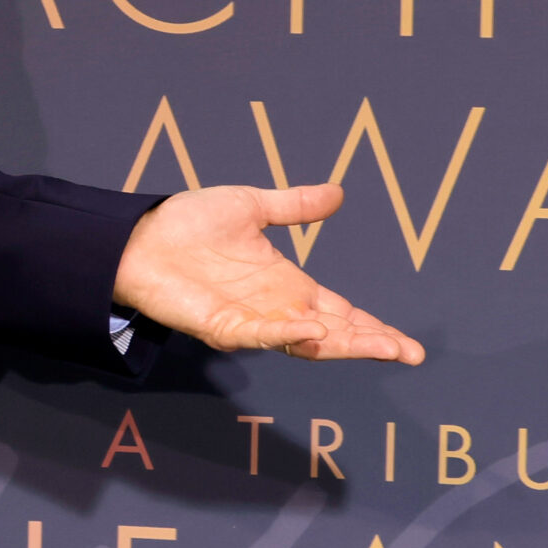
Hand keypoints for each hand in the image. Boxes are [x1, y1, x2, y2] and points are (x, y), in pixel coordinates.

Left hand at [112, 185, 426, 363]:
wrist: (137, 233)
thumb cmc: (187, 223)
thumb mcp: (251, 206)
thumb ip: (294, 205)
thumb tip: (338, 193)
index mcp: (286, 285)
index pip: (340, 313)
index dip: (374, 327)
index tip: (408, 344)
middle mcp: (275, 308)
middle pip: (333, 335)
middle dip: (372, 344)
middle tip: (409, 354)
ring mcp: (249, 320)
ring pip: (305, 344)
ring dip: (343, 346)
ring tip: (383, 347)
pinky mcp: (221, 326)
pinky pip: (260, 335)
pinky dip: (287, 335)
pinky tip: (314, 331)